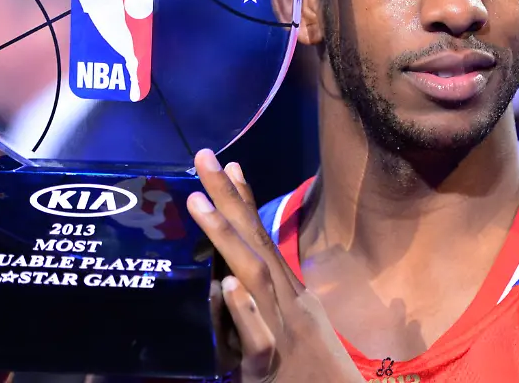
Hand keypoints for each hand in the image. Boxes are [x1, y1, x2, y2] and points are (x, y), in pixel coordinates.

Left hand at [188, 150, 363, 382]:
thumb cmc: (320, 377)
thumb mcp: (301, 333)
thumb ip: (272, 308)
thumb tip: (234, 285)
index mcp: (293, 296)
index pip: (263, 240)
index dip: (244, 202)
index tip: (228, 164)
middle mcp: (290, 304)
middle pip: (255, 243)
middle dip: (228, 198)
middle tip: (202, 157)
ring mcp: (284, 333)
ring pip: (254, 277)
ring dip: (227, 237)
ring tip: (198, 203)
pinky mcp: (272, 369)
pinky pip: (258, 338)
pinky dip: (245, 311)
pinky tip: (228, 286)